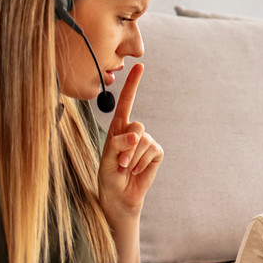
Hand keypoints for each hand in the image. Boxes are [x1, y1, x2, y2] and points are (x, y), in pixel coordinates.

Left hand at [99, 64, 163, 217]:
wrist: (120, 197)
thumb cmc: (109, 177)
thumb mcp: (107, 160)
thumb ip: (118, 145)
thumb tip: (136, 135)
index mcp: (117, 129)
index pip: (126, 102)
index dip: (133, 84)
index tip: (140, 65)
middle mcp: (132, 132)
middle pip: (136, 126)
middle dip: (128, 146)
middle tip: (121, 163)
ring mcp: (146, 142)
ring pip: (144, 141)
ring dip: (134, 159)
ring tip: (127, 169)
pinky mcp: (155, 153)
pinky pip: (153, 151)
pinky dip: (143, 164)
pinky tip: (137, 171)